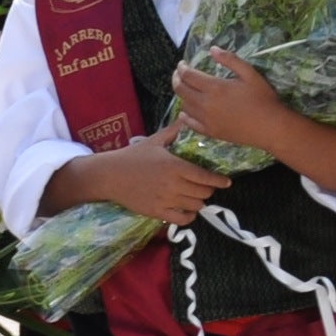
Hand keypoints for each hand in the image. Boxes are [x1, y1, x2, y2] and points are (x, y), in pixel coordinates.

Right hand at [91, 133, 231, 224]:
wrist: (109, 175)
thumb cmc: (132, 156)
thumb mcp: (154, 141)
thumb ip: (174, 131)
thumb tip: (187, 116)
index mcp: (175, 166)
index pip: (206, 177)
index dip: (219, 180)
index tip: (226, 181)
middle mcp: (173, 184)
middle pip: (204, 192)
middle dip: (208, 189)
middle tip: (205, 186)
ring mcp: (166, 199)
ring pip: (196, 205)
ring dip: (199, 201)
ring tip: (196, 196)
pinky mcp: (157, 212)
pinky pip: (182, 219)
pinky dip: (189, 216)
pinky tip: (187, 210)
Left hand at [170, 51, 307, 156]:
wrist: (271, 127)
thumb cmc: (263, 99)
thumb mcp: (250, 74)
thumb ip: (230, 60)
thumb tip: (212, 49)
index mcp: (215, 87)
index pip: (187, 75)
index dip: (181, 68)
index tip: (182, 64)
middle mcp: (205, 104)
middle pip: (180, 90)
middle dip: (176, 79)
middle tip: (179, 74)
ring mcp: (206, 120)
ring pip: (184, 105)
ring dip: (182, 96)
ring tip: (186, 89)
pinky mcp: (210, 132)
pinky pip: (190, 123)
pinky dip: (185, 115)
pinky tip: (186, 111)